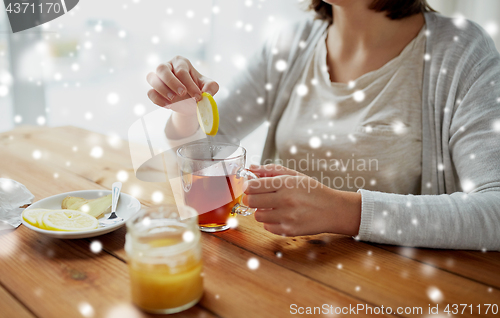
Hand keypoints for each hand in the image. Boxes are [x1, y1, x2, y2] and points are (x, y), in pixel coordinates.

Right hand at [146, 56, 218, 115]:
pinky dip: (157, 99)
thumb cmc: (199, 90)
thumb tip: (206, 93)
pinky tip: (168, 105)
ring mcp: (158, 78)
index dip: (190, 85)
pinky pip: (150, 93)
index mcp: (181, 62)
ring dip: (162, 89)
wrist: (191, 103)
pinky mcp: (153, 90)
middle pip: (162, 69)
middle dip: (172, 82)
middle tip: (182, 94)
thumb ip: (211, 87)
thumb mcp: (209, 87)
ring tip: (173, 100)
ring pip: (151, 77)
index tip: (198, 97)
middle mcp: (167, 66)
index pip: (181, 71)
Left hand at [243, 164, 361, 236]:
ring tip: (272, 207)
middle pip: (251, 201)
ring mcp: (287, 217)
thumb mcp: (295, 175)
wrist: (333, 210)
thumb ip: (271, 170)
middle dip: (250, 199)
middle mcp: (285, 200)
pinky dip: (270, 222)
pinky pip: (267, 227)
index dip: (248, 186)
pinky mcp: (289, 230)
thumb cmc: (313, 191)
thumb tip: (251, 168)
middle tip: (257, 197)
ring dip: (261, 211)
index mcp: (286, 183)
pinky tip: (280, 216)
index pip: (253, 186)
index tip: (250, 187)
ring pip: (257, 216)